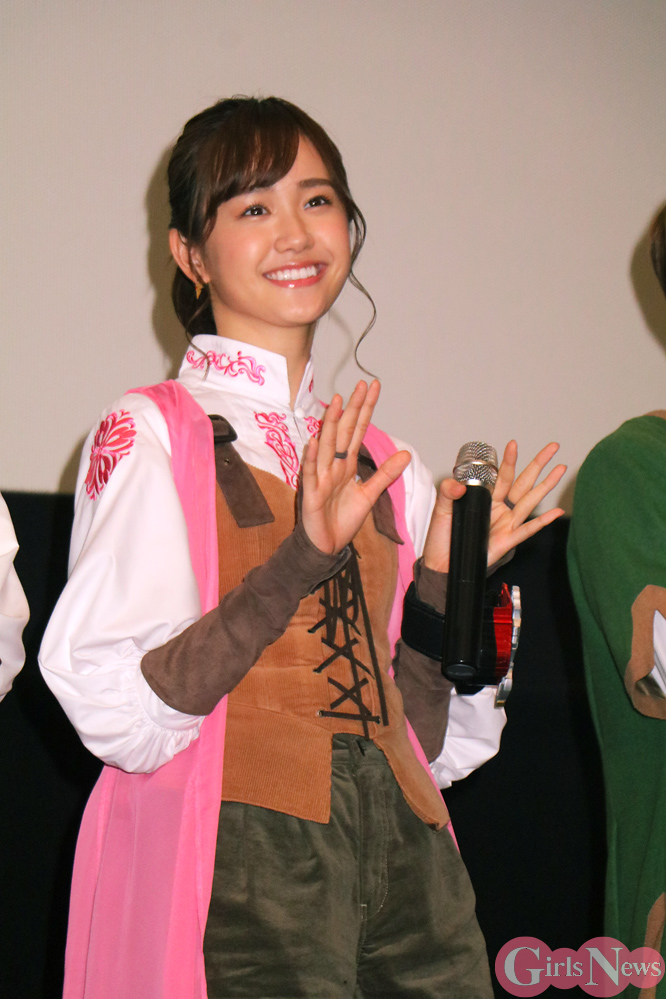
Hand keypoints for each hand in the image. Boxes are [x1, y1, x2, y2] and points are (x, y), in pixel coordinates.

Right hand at [301, 380, 411, 554]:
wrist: (326, 545)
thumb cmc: (342, 519)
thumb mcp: (369, 495)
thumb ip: (385, 474)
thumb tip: (405, 454)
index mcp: (346, 464)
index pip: (358, 430)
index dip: (366, 410)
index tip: (373, 388)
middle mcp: (333, 466)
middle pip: (344, 431)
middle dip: (353, 408)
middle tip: (361, 385)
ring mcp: (320, 477)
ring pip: (327, 446)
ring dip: (331, 424)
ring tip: (337, 402)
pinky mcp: (311, 493)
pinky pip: (310, 472)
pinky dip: (312, 457)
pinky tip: (315, 441)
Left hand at [422, 440, 565, 572]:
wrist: (442, 564)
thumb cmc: (443, 538)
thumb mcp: (442, 511)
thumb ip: (448, 494)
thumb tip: (457, 484)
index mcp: (485, 498)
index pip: (501, 475)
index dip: (509, 460)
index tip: (514, 444)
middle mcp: (500, 508)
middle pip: (523, 482)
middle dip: (538, 464)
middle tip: (552, 447)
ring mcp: (506, 524)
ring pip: (530, 500)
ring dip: (546, 485)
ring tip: (561, 468)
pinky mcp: (507, 541)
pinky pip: (527, 529)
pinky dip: (543, 521)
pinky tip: (556, 512)